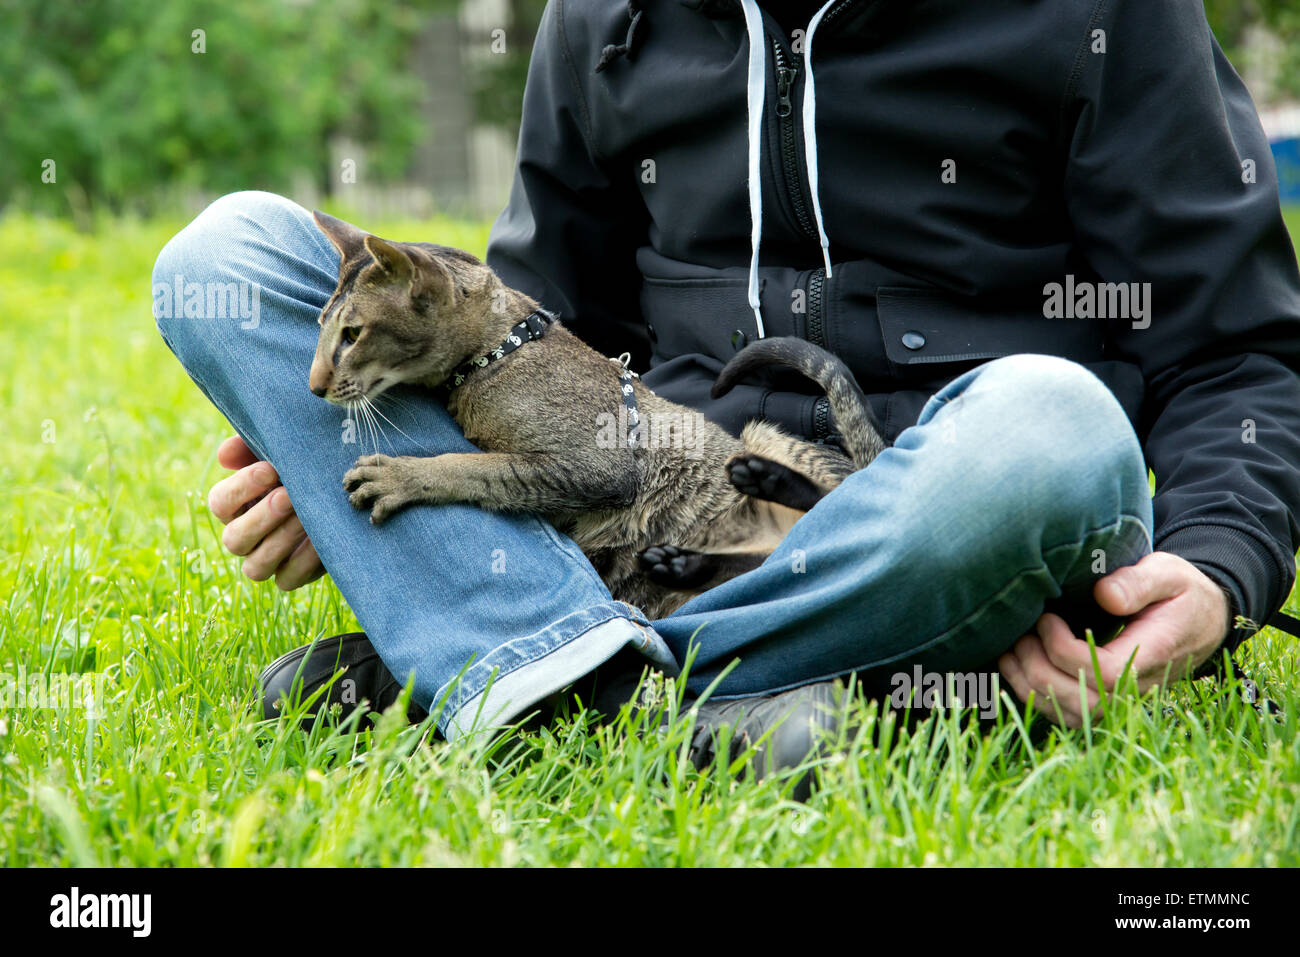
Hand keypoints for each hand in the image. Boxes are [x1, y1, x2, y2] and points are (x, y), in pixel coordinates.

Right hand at [208, 435, 324, 589]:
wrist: (341, 491)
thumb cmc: (302, 466)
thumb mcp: (280, 451)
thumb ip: (251, 446)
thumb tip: (225, 455)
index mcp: (234, 506)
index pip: (220, 503)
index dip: (241, 488)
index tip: (270, 469)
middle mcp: (244, 538)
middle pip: (234, 539)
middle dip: (262, 517)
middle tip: (288, 495)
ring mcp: (267, 561)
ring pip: (256, 567)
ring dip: (281, 540)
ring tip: (306, 516)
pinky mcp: (293, 575)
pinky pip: (288, 578)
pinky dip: (304, 561)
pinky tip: (321, 538)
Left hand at [998, 551, 1229, 727]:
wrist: (1202, 620)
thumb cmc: (1180, 592)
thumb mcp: (1168, 574)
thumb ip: (1139, 582)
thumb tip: (1104, 595)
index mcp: (1155, 652)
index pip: (1104, 672)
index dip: (1065, 651)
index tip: (1047, 619)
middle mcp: (1140, 686)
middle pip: (1084, 702)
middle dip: (1040, 671)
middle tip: (1020, 636)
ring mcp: (1125, 699)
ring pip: (1074, 715)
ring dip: (1031, 688)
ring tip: (1009, 652)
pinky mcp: (1109, 701)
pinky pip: (1070, 716)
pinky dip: (1036, 699)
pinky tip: (1016, 669)